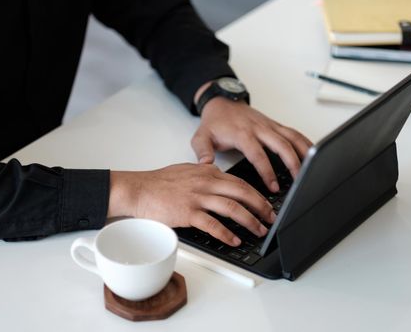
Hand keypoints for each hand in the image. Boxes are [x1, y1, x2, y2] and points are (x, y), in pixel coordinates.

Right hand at [107, 164, 275, 245]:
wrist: (138, 189)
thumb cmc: (159, 183)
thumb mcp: (187, 171)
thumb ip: (205, 175)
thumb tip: (220, 181)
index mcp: (208, 172)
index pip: (240, 182)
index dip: (257, 195)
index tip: (266, 205)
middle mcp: (205, 182)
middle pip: (242, 193)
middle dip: (260, 206)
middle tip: (271, 218)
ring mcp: (197, 197)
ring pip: (232, 207)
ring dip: (249, 220)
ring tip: (259, 231)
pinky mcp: (187, 212)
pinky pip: (212, 224)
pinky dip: (226, 233)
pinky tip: (234, 240)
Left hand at [191, 97, 312, 192]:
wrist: (222, 103)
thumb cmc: (214, 122)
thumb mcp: (201, 137)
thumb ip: (202, 151)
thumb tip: (206, 165)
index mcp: (242, 134)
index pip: (258, 155)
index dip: (267, 171)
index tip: (273, 186)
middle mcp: (259, 128)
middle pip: (282, 145)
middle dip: (292, 163)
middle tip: (298, 180)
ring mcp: (269, 126)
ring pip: (292, 137)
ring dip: (304, 152)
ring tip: (311, 169)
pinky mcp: (275, 125)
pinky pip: (294, 133)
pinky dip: (305, 142)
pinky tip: (313, 153)